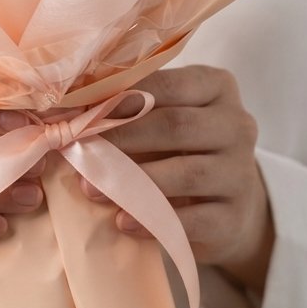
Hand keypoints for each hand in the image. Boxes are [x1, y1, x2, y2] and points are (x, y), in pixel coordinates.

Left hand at [85, 65, 273, 294]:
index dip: (118, 98)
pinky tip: (123, 222)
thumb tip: (65, 111)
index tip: (76, 113)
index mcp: (217, 86)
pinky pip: (193, 219)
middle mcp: (238, 124)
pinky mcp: (234, 217)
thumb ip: (130, 107)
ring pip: (186, 173)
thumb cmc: (181, 149)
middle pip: (175, 125)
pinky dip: (154, 220)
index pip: (166, 85)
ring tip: (90, 189)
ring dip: (132, 182)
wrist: (228, 204)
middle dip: (121, 138)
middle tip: (77, 150)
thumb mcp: (164, 117)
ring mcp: (241, 172)